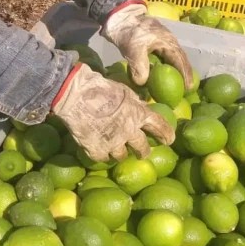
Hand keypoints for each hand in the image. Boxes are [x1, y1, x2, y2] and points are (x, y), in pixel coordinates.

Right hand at [51, 63, 174, 161]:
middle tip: (141, 153)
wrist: (75, 95)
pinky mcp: (97, 150)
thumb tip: (142, 107)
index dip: (166, 135)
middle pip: (142, 148)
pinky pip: (104, 158)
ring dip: (120, 153)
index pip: (160, 127)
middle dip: (143, 151)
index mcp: (139, 114)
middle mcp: (130, 132)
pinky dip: (102, 154)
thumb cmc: (100, 87)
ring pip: (122, 156)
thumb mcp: (124, 91)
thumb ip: (135, 103)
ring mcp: (113, 143)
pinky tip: (99, 148)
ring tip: (115, 150)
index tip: (168, 141)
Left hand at [101, 1, 192, 88]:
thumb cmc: (129, 32)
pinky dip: (167, 65)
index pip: (181, 60)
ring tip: (178, 83)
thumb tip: (143, 83)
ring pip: (173, 57)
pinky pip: (165, 56)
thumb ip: (140, 67)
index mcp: (168, 42)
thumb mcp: (133, 50)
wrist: (120, 18)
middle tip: (186, 89)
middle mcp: (169, 41)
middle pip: (180, 59)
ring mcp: (163, 40)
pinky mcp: (155, 42)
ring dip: (177, 69)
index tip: (189, 87)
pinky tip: (163, 73)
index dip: (186, 74)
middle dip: (184, 73)